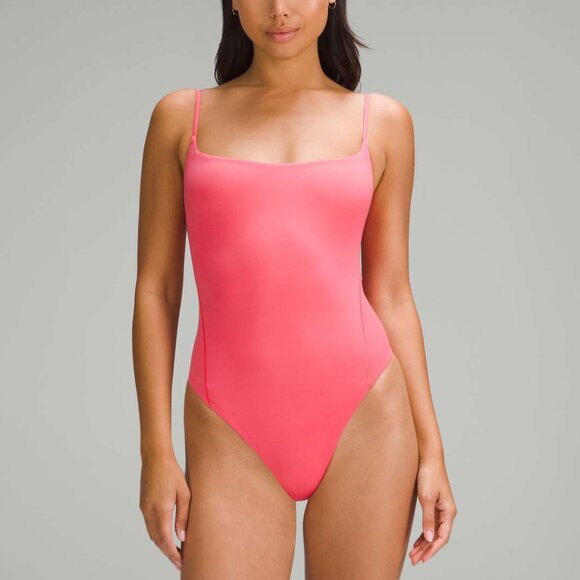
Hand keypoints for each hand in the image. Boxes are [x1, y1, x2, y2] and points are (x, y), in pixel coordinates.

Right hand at [139, 454, 190, 570]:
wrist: (155, 458)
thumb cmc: (173, 473)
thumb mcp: (184, 494)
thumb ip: (183, 517)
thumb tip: (182, 538)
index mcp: (160, 510)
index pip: (165, 540)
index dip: (172, 554)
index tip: (181, 563)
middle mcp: (149, 512)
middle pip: (157, 540)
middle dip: (168, 553)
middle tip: (180, 562)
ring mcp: (144, 509)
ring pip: (152, 534)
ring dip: (162, 544)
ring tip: (176, 551)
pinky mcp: (143, 505)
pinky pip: (150, 525)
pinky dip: (158, 534)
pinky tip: (167, 536)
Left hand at [409, 458, 457, 564]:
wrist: (428, 457)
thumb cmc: (428, 475)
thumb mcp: (426, 498)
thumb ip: (428, 518)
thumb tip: (429, 538)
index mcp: (449, 511)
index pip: (442, 537)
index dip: (432, 549)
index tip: (422, 558)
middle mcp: (447, 512)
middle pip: (437, 536)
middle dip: (426, 549)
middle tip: (414, 560)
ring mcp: (441, 508)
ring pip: (433, 531)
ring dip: (424, 543)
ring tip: (413, 554)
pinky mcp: (434, 503)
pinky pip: (430, 523)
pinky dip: (424, 533)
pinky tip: (417, 540)